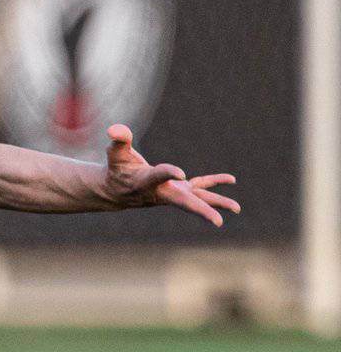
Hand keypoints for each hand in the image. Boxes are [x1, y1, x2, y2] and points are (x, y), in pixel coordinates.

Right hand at [103, 124, 239, 226]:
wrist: (117, 192)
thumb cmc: (116, 170)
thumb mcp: (114, 154)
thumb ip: (118, 141)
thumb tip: (115, 129)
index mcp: (145, 181)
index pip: (159, 177)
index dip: (169, 173)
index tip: (181, 173)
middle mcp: (162, 191)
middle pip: (184, 202)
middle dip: (201, 210)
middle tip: (217, 222)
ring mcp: (172, 192)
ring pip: (197, 199)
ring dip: (216, 203)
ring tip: (237, 208)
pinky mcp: (179, 189)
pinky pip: (199, 187)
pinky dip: (214, 183)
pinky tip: (231, 180)